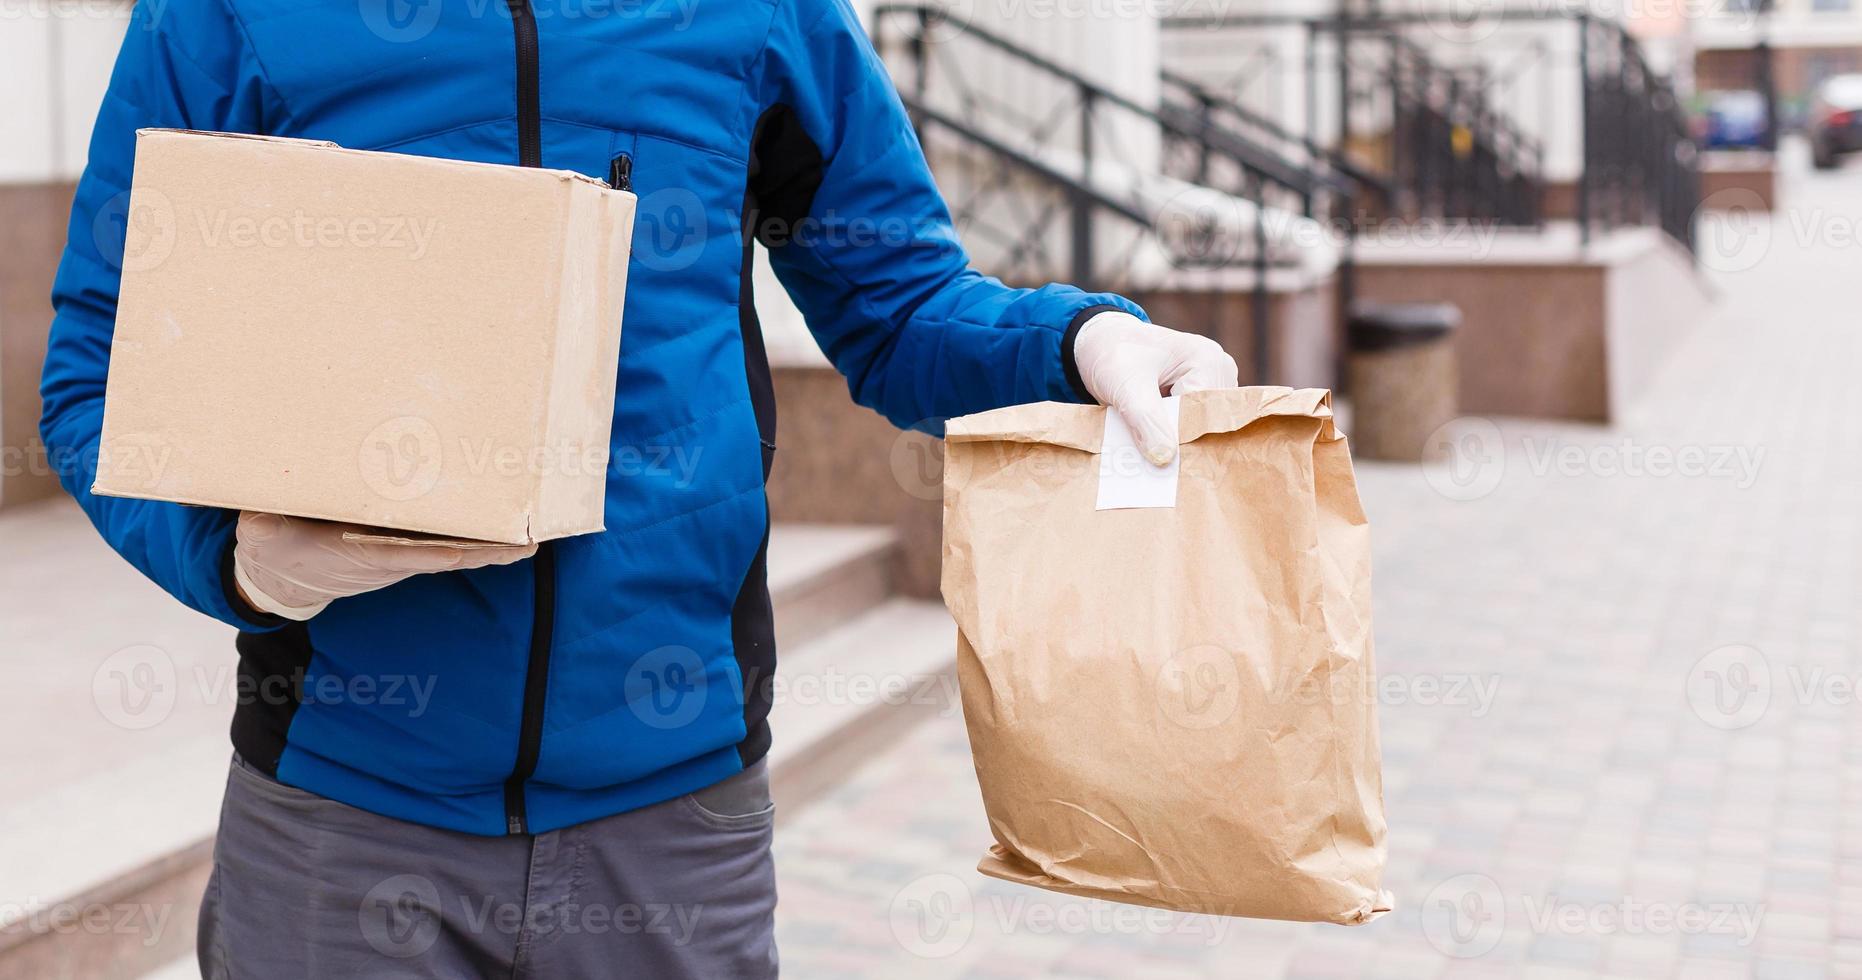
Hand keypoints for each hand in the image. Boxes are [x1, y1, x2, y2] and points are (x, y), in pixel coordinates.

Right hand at [232, 512, 537, 620]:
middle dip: (485, 551)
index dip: (430, 554)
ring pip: (456, 550)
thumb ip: (264, 526)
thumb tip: (257, 516)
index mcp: (356, 555)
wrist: (284, 574)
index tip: (459, 553)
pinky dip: (482, 540)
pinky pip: (451, 543)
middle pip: (445, 555)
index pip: (400, 555)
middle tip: (527, 544)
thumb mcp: (261, 537)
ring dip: (494, 548)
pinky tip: (514, 535)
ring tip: (535, 539)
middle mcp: (389, 559)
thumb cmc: (274, 548)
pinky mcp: (407, 547)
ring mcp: (401, 555)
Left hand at [1073, 310, 1237, 464]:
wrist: (1102, 345)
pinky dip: (1171, 439)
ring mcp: (1211, 385)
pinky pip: (1190, 426)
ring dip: (1176, 445)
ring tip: (1152, 461)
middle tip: (1154, 469)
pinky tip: (1154, 451)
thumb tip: (1165, 458)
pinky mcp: (1198, 398)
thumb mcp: (1125, 386)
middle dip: (1181, 444)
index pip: (1205, 412)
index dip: (1183, 439)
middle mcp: (1218, 371)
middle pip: (1206, 422)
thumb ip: (1145, 420)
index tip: (1161, 464)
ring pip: (1199, 428)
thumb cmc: (1114, 356)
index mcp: (1208, 360)